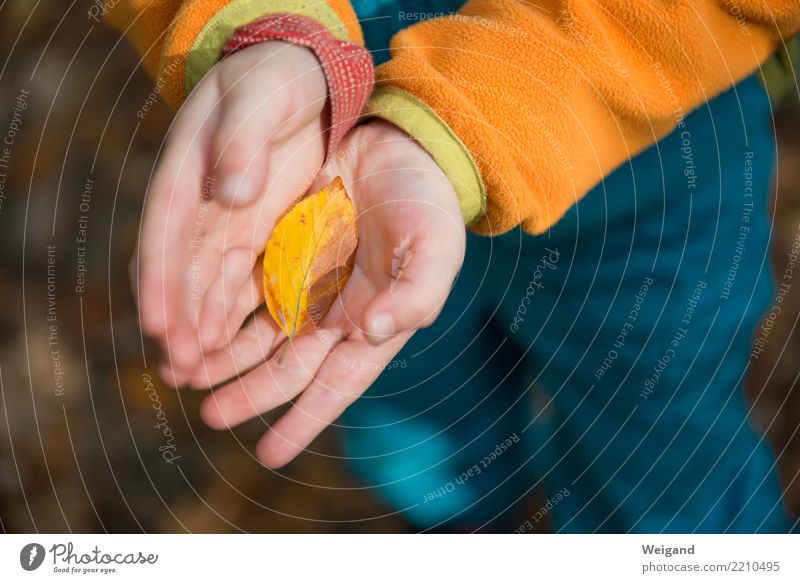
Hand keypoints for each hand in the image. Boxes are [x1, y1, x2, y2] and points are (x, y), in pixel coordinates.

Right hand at [136, 41, 328, 384]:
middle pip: (179, 271)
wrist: (298, 79)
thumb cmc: (273, 81)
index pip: (164, 232)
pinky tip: (225, 348)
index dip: (158, 280)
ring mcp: (225, 224)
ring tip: (195, 375)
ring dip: (198, 329)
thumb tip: (231, 192)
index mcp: (188, 171)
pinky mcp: (254, 234)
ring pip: (203, 285)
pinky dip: (226, 314)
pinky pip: (235, 281)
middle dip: (176, 321)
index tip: (157, 325)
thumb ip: (243, 140)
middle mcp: (199, 206)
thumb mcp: (259, 96)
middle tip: (179, 369)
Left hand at [191, 120, 466, 466]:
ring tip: (185, 376)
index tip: (270, 455)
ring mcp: (304, 282)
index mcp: (372, 322)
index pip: (336, 384)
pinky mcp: (280, 250)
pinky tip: (193, 325)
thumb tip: (375, 331)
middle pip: (286, 367)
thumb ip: (417, 294)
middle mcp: (333, 313)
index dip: (305, 420)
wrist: (398, 144)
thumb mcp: (436, 247)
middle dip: (249, 393)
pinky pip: (244, 289)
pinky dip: (218, 312)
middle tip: (209, 414)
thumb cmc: (427, 201)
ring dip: (223, 359)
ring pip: (258, 334)